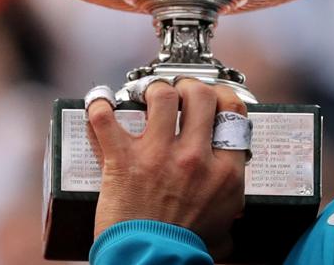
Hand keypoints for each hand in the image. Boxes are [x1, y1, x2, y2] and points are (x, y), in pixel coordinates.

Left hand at [86, 78, 246, 254]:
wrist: (150, 263)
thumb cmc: (184, 251)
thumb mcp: (222, 228)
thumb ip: (228, 211)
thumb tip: (231, 217)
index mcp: (224, 171)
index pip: (234, 113)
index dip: (224, 97)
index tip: (215, 97)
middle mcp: (194, 156)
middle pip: (201, 95)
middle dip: (191, 87)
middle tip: (182, 92)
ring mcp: (157, 155)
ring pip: (162, 96)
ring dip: (155, 90)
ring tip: (149, 94)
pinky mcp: (123, 160)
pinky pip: (106, 119)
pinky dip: (99, 105)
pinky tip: (100, 101)